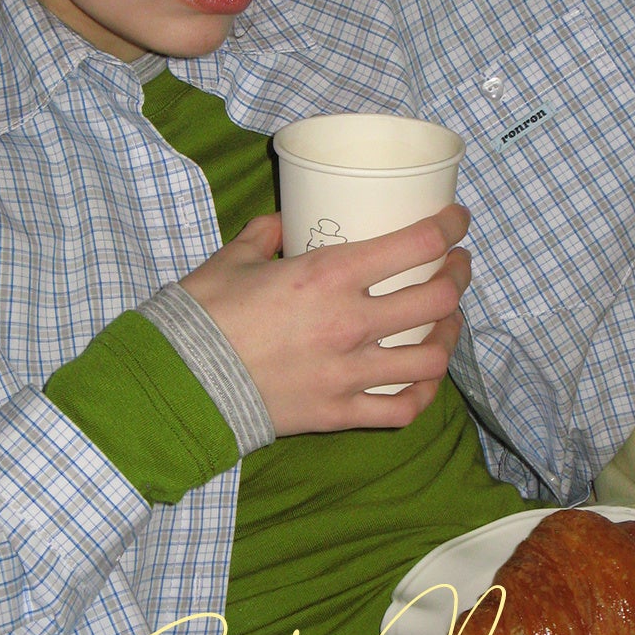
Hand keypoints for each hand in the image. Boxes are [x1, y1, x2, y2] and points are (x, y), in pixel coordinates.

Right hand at [179, 206, 470, 435]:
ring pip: (431, 358)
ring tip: (446, 322)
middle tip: (454, 267)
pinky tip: (425, 378)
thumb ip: (265, 234)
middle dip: (457, 277)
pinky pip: (402, 409)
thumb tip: (284, 222)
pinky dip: (423, 394)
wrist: (177, 382)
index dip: (450, 227)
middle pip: (438, 299)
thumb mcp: (234, 258)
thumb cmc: (203, 315)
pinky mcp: (339, 413)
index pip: (417, 245)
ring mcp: (349, 374)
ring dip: (448, 335)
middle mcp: (350, 324)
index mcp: (328, 275)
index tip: (456, 221)